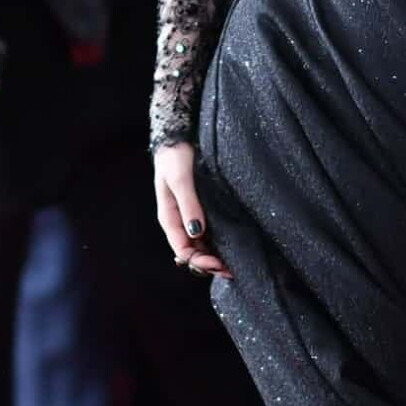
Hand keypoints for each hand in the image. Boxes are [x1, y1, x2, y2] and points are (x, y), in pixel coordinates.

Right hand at [154, 142, 228, 278]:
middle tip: (232, 270)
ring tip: (236, 264)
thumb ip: (189, 204)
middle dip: (209, 264)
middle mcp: (180, 221)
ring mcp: (191, 215)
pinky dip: (219, 243)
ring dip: (215, 256)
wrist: (178, 135)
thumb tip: (197, 232)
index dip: (200, 262)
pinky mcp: (202, 207)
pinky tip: (233, 246)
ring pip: (202, 245)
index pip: (183, 251)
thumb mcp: (181, 179)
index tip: (219, 264)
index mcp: (170, 218)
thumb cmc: (176, 156)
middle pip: (193, 252)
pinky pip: (209, 232)